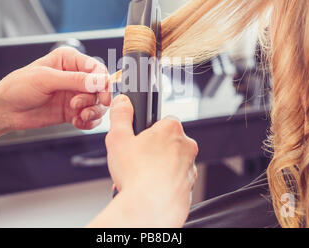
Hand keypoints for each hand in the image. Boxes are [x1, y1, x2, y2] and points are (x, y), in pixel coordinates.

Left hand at [0, 47, 110, 130]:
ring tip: (79, 116)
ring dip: (92, 112)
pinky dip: (88, 122)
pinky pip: (90, 117)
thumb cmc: (18, 87)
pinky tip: (77, 123)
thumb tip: (100, 81)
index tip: (103, 96)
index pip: (96, 68)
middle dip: (95, 99)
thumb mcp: (46, 79)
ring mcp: (75, 94)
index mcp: (69, 60)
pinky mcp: (72, 111)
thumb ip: (75, 80)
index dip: (103, 82)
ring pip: (98, 103)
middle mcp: (75, 76)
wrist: (4, 110)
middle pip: (100, 88)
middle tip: (81, 107)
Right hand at [105, 94, 197, 226]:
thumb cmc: (136, 174)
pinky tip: (147, 188)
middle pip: (167, 142)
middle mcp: (186, 146)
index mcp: (172, 129)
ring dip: (157, 167)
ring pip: (171, 162)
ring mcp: (190, 167)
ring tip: (138, 177)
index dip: (147, 131)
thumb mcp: (118, 138)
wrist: (150, 207)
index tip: (137, 140)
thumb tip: (122, 102)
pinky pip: (174, 180)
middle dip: (151, 150)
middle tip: (135, 160)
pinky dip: (163, 183)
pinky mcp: (189, 186)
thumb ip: (120, 116)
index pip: (162, 121)